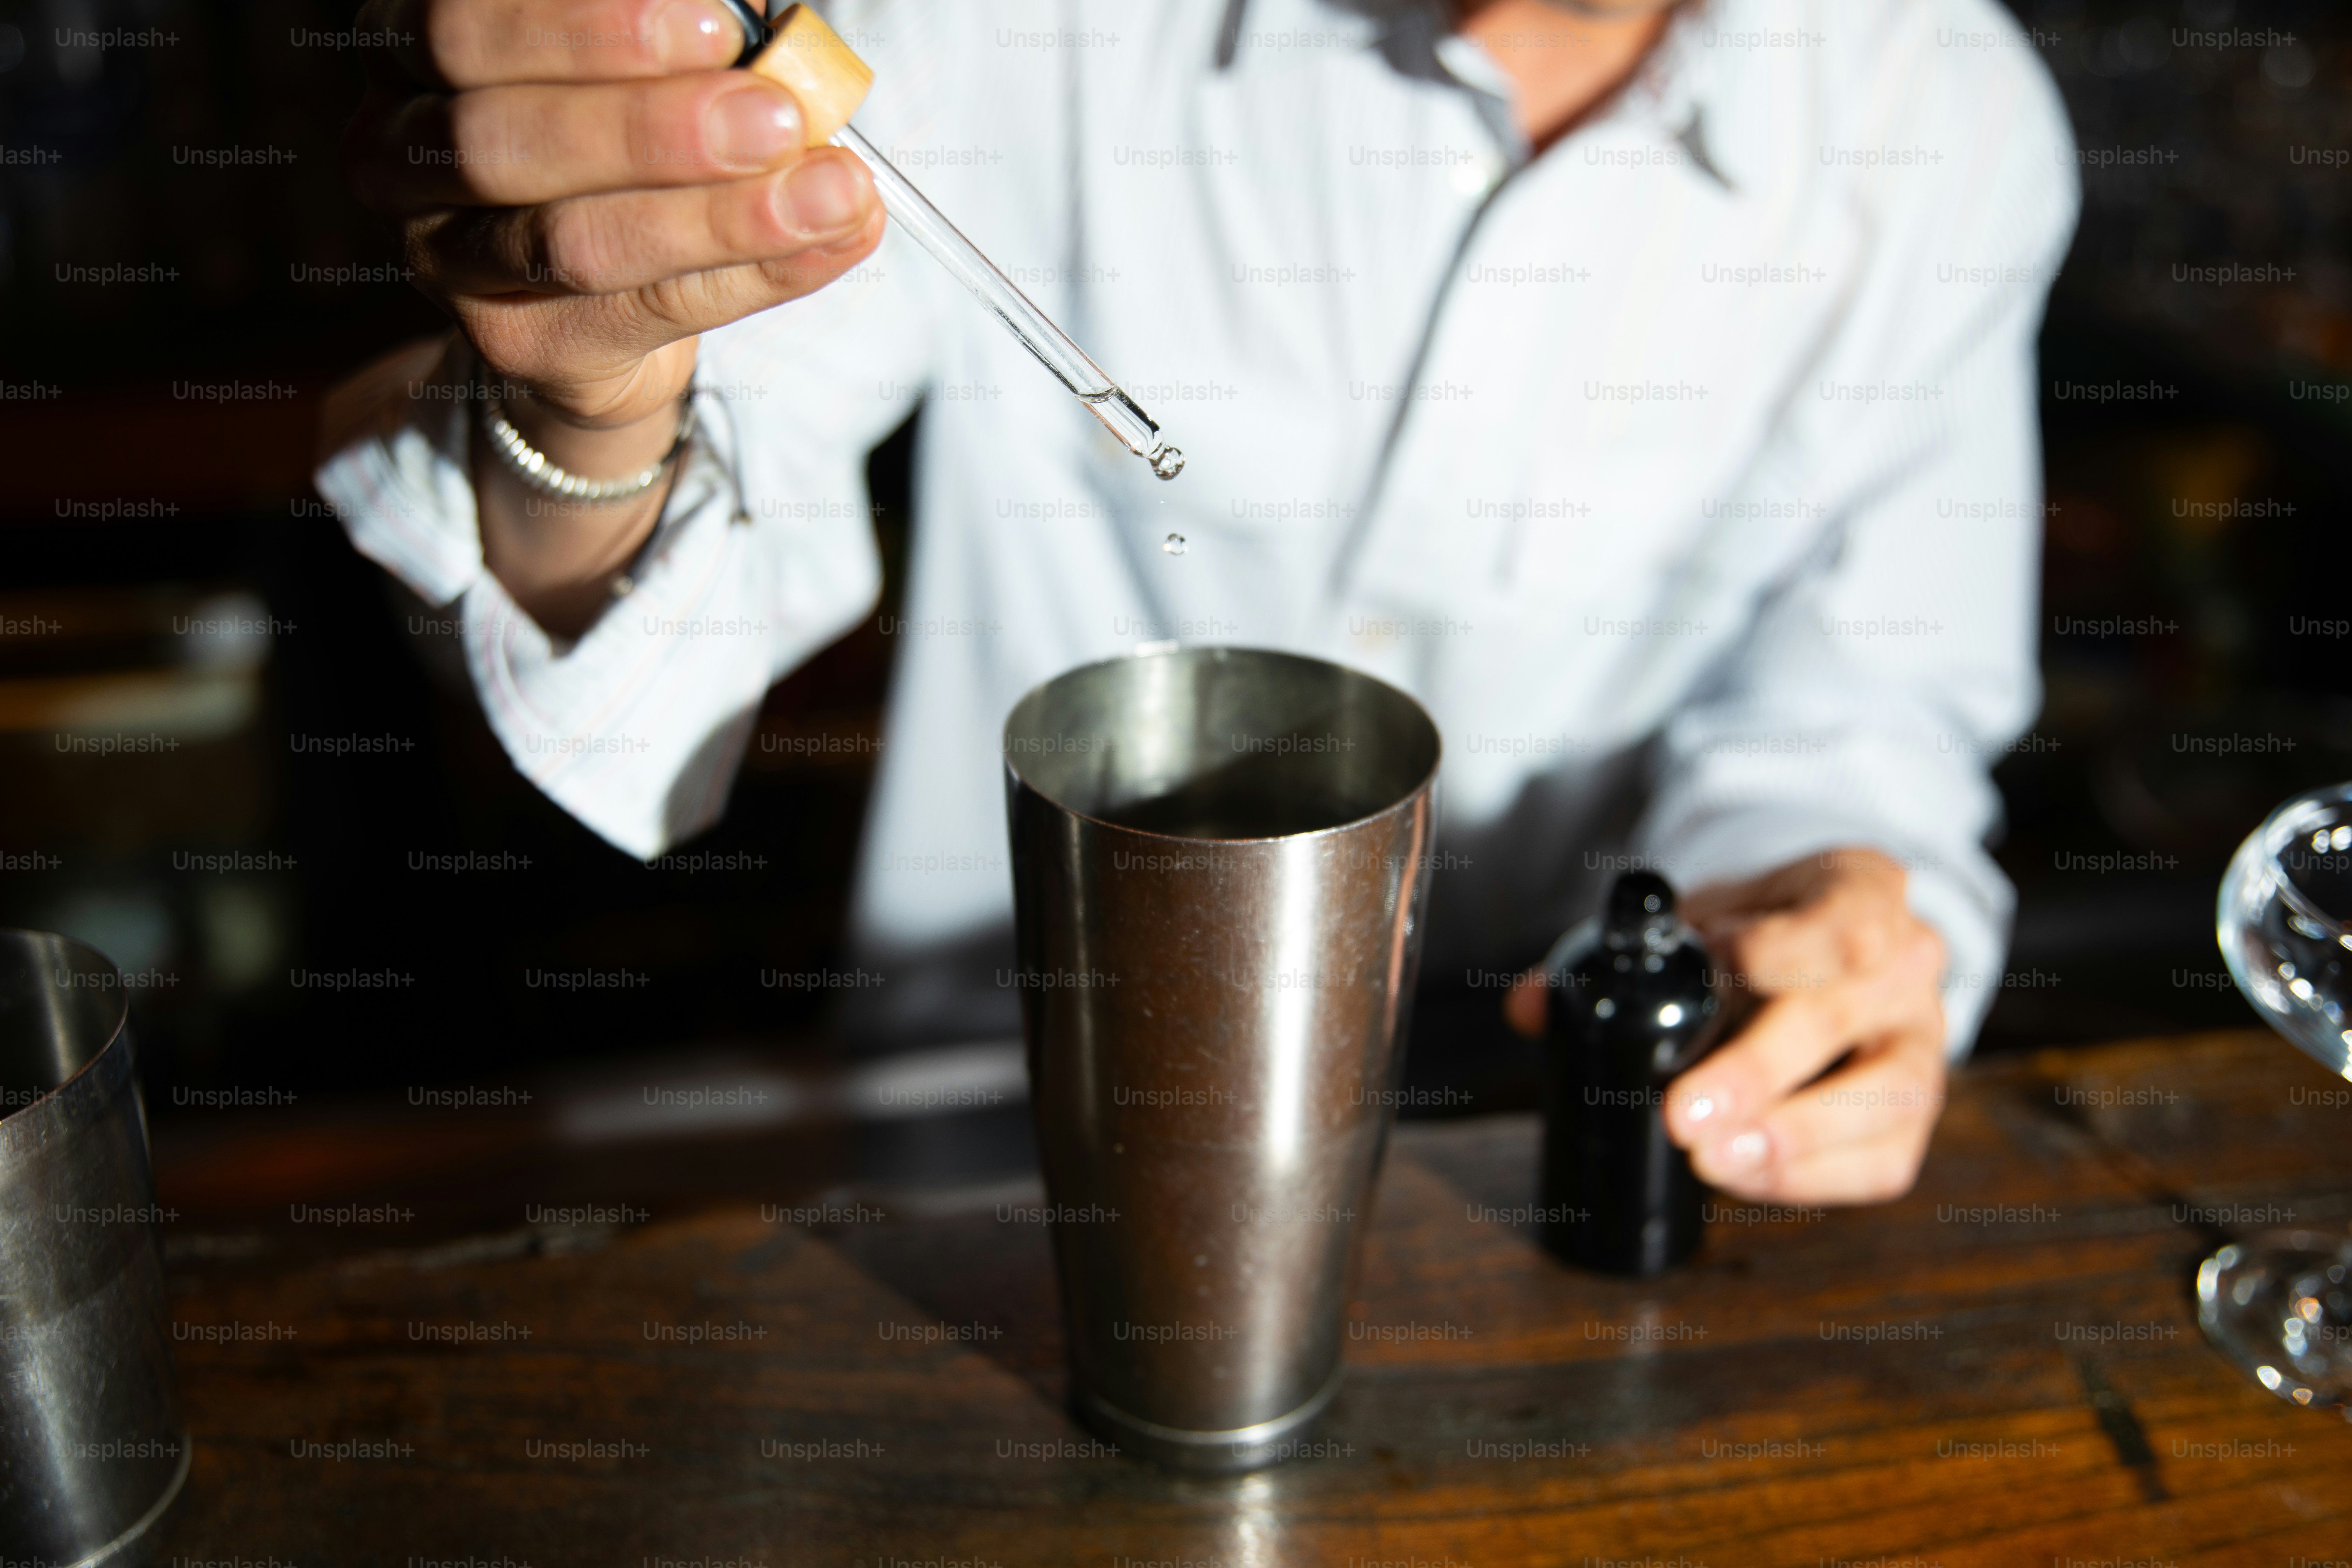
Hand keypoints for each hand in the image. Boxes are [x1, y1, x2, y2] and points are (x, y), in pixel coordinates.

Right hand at [342, 0, 884, 432]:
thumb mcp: (637, 63)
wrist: (592, 293)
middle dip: (654, 127)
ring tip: (832, 188)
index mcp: (410, 46)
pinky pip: (642, 312)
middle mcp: (396, 149)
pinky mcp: (512, 342)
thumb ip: (688, 38)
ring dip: (718, 216)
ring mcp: (444, 258)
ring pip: (574, 241)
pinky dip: (752, 274)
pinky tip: (831, 236)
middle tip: (778, 116)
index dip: (589, 22)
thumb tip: (786, 43)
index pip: (468, 20)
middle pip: (505, 135)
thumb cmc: (615, 140)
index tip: (719, 21)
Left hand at [1507, 847, 1948, 1204]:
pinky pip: (1884, 1158)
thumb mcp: (1700, 916)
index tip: (1721, 961)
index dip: (1784, 947)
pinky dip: (1813, 1177)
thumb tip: (1524, 1006)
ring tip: (1714, 1162)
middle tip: (1683, 1114)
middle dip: (1759, 1070)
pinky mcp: (1915, 1110)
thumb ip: (1617, 953)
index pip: (1845, 917)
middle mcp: (1909, 962)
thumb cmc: (1756, 929)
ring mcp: (1921, 1039)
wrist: (1819, 950)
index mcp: (1861, 891)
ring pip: (1884, 1096)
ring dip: (1793, 1138)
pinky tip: (1745, 1179)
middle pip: (1842, 1017)